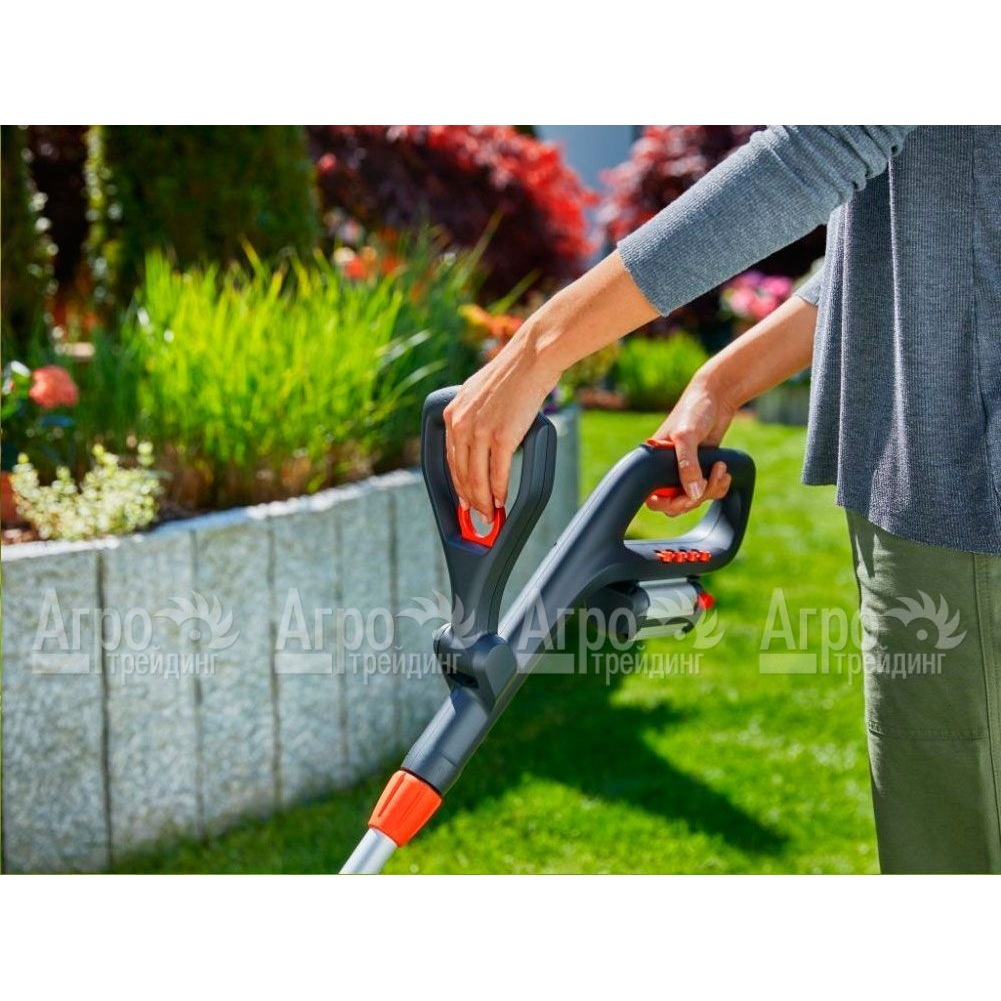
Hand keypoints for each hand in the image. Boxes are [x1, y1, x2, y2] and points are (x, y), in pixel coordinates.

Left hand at [444, 328, 558, 519]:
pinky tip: (501, 502)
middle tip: (476, 516)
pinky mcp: (501, 437)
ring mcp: (479, 431)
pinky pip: (497, 475)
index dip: (457, 485)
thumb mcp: (479, 394)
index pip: (450, 459)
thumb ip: (475, 417)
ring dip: (483, 502)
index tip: (463, 500)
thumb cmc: (513, 374)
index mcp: (453, 413)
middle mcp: (461, 423)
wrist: (531, 359)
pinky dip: (499, 493)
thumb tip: (481, 440)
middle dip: (469, 500)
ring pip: (476, 479)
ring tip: (488, 516)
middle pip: (461, 474)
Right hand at [645, 370, 738, 516]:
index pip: (654, 497)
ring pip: (693, 498)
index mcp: (654, 462)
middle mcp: (666, 469)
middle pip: (675, 503)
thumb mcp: (687, 436)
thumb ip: (687, 465)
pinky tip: (724, 471)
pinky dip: (719, 486)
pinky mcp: (701, 469)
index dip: (669, 503)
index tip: (685, 497)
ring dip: (711, 489)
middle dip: (694, 497)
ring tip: (721, 469)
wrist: (717, 397)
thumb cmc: (694, 410)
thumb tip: (692, 494)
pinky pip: (708, 491)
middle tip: (708, 481)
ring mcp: (684, 471)